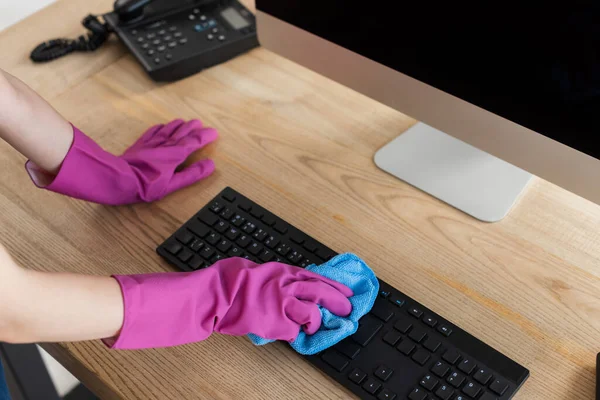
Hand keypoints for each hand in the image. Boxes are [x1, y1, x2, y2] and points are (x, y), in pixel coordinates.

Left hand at [26, 119, 217, 204]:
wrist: (118, 179)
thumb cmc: (146, 185)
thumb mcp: (173, 184)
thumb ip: (192, 174)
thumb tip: (210, 165)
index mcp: (175, 154)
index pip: (193, 142)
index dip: (205, 137)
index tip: (214, 133)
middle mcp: (164, 145)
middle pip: (181, 132)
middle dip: (192, 127)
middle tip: (200, 123)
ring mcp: (151, 144)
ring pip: (167, 130)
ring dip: (177, 125)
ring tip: (184, 121)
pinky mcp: (139, 146)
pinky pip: (151, 132)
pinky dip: (159, 127)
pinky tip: (161, 125)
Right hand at [107, 258, 352, 348]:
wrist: (215, 294)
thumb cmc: (229, 279)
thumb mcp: (256, 269)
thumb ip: (274, 276)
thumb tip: (285, 282)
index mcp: (282, 270)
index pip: (316, 277)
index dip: (334, 285)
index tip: (347, 291)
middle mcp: (287, 284)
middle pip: (322, 293)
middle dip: (338, 302)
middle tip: (348, 310)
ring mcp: (282, 303)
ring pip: (312, 313)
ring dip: (316, 321)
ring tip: (316, 325)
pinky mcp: (275, 321)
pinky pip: (294, 330)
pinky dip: (294, 332)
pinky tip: (291, 332)